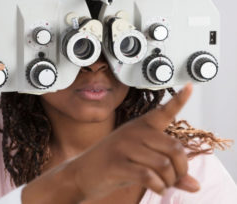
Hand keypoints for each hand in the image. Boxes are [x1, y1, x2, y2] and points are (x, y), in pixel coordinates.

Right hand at [23, 84, 197, 202]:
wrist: (80, 173)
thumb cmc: (113, 166)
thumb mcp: (140, 163)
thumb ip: (168, 171)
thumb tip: (195, 185)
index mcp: (140, 127)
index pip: (163, 111)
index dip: (179, 100)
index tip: (190, 86)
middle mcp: (133, 133)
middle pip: (175, 148)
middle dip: (181, 169)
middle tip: (175, 179)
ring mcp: (124, 147)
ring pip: (164, 165)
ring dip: (169, 181)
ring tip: (162, 185)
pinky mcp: (117, 164)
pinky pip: (149, 176)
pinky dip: (158, 187)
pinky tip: (157, 189)